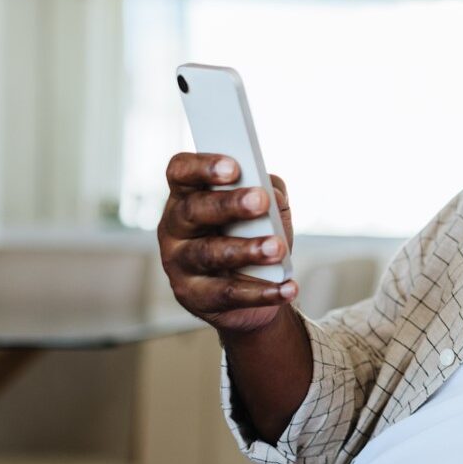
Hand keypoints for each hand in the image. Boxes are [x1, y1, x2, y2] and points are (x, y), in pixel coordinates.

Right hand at [157, 153, 298, 334]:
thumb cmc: (253, 237)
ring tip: (277, 248)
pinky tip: (287, 288)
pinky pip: (228, 293)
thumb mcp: (263, 212)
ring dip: (246, 250)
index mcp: (188, 196)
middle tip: (261, 201)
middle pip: (194, 210)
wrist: (251, 293)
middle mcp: (175, 228)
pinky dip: (262, 292)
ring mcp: (180, 264)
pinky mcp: (194, 296)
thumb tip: (272, 193)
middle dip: (229, 204)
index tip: (234, 167)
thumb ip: (270, 193)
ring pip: (209, 253)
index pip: (181, 172)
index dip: (202, 167)